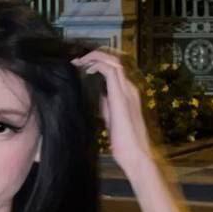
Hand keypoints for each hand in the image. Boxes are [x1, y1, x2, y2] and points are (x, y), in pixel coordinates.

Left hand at [72, 49, 153, 173]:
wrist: (135, 155)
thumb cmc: (124, 142)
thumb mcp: (111, 119)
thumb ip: (105, 105)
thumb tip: (95, 95)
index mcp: (128, 93)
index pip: (113, 69)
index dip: (97, 62)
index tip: (81, 65)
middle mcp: (130, 88)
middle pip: (114, 60)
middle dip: (94, 56)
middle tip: (76, 60)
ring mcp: (127, 91)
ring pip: (113, 62)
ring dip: (94, 57)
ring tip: (79, 61)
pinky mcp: (121, 97)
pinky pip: (111, 71)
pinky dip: (97, 66)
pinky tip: (87, 69)